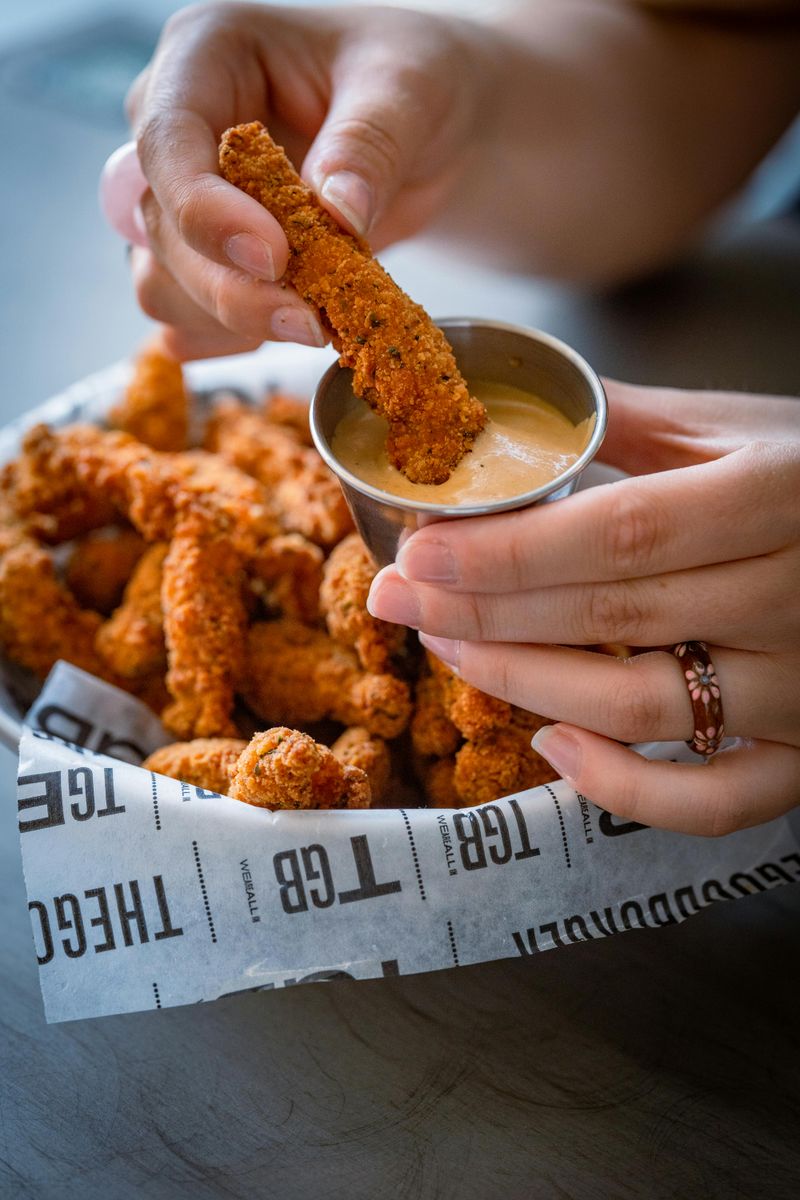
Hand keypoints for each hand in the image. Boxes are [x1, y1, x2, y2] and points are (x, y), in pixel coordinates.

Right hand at [100, 2, 494, 359]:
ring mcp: (182, 197)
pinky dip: (230, 336)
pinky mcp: (204, 255)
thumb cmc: (408, 77)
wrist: (427, 127)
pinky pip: (185, 314)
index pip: (167, 141)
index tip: (274, 257)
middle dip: (230, 288)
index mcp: (205, 55)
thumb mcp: (408, 86)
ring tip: (316, 324)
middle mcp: (177, 129)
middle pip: (160, 226)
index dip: (207, 211)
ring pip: (160, 281)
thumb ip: (370, 143)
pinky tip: (288, 329)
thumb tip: (338, 212)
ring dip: (229, 319)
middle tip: (311, 323)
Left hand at [367, 381, 799, 834]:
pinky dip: (625, 790)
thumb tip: (511, 418)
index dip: (508, 553)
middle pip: (613, 619)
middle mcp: (796, 599)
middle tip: (396, 601)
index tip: (417, 554)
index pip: (621, 534)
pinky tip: (552, 746)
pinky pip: (713, 803)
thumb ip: (632, 422)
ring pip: (641, 709)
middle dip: (482, 614)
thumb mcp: (741, 429)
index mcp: (779, 495)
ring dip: (526, 685)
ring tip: (450, 651)